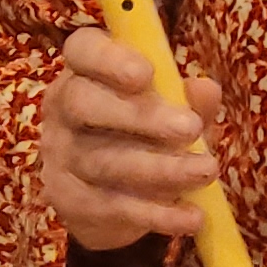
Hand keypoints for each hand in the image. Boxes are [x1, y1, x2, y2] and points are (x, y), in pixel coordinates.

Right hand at [41, 26, 226, 252]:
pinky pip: (113, 207)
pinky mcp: (69, 201)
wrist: (104, 197)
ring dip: (161, 168)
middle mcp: (62, 109)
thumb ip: (184, 97)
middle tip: (189, 128)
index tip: (146, 73)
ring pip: (104, 161)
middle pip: (85, 104)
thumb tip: (206, 90)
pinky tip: (193, 216)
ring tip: (206, 171)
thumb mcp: (167, 107)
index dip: (110, 59)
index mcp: (83, 70)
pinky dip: (158, 213)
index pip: (82, 50)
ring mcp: (60, 156)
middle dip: (139, 116)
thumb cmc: (141, 131)